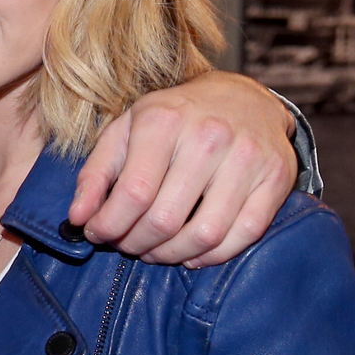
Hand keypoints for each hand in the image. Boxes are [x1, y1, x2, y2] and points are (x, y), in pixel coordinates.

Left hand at [68, 70, 296, 267]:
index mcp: (163, 120)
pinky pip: (243, 236)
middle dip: (136, 243)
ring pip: (204, 234)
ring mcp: (247, 158)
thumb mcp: (126, 130)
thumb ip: (95, 174)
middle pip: (164, 219)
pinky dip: (211, 256)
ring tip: (154, 251)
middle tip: (127, 245)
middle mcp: (209, 137)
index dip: (109, 224)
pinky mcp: (276, 179)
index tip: (96, 235)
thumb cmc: (175, 118)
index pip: (132, 193)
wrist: (244, 97)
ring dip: (171, 255)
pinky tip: (191, 253)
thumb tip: (77, 219)